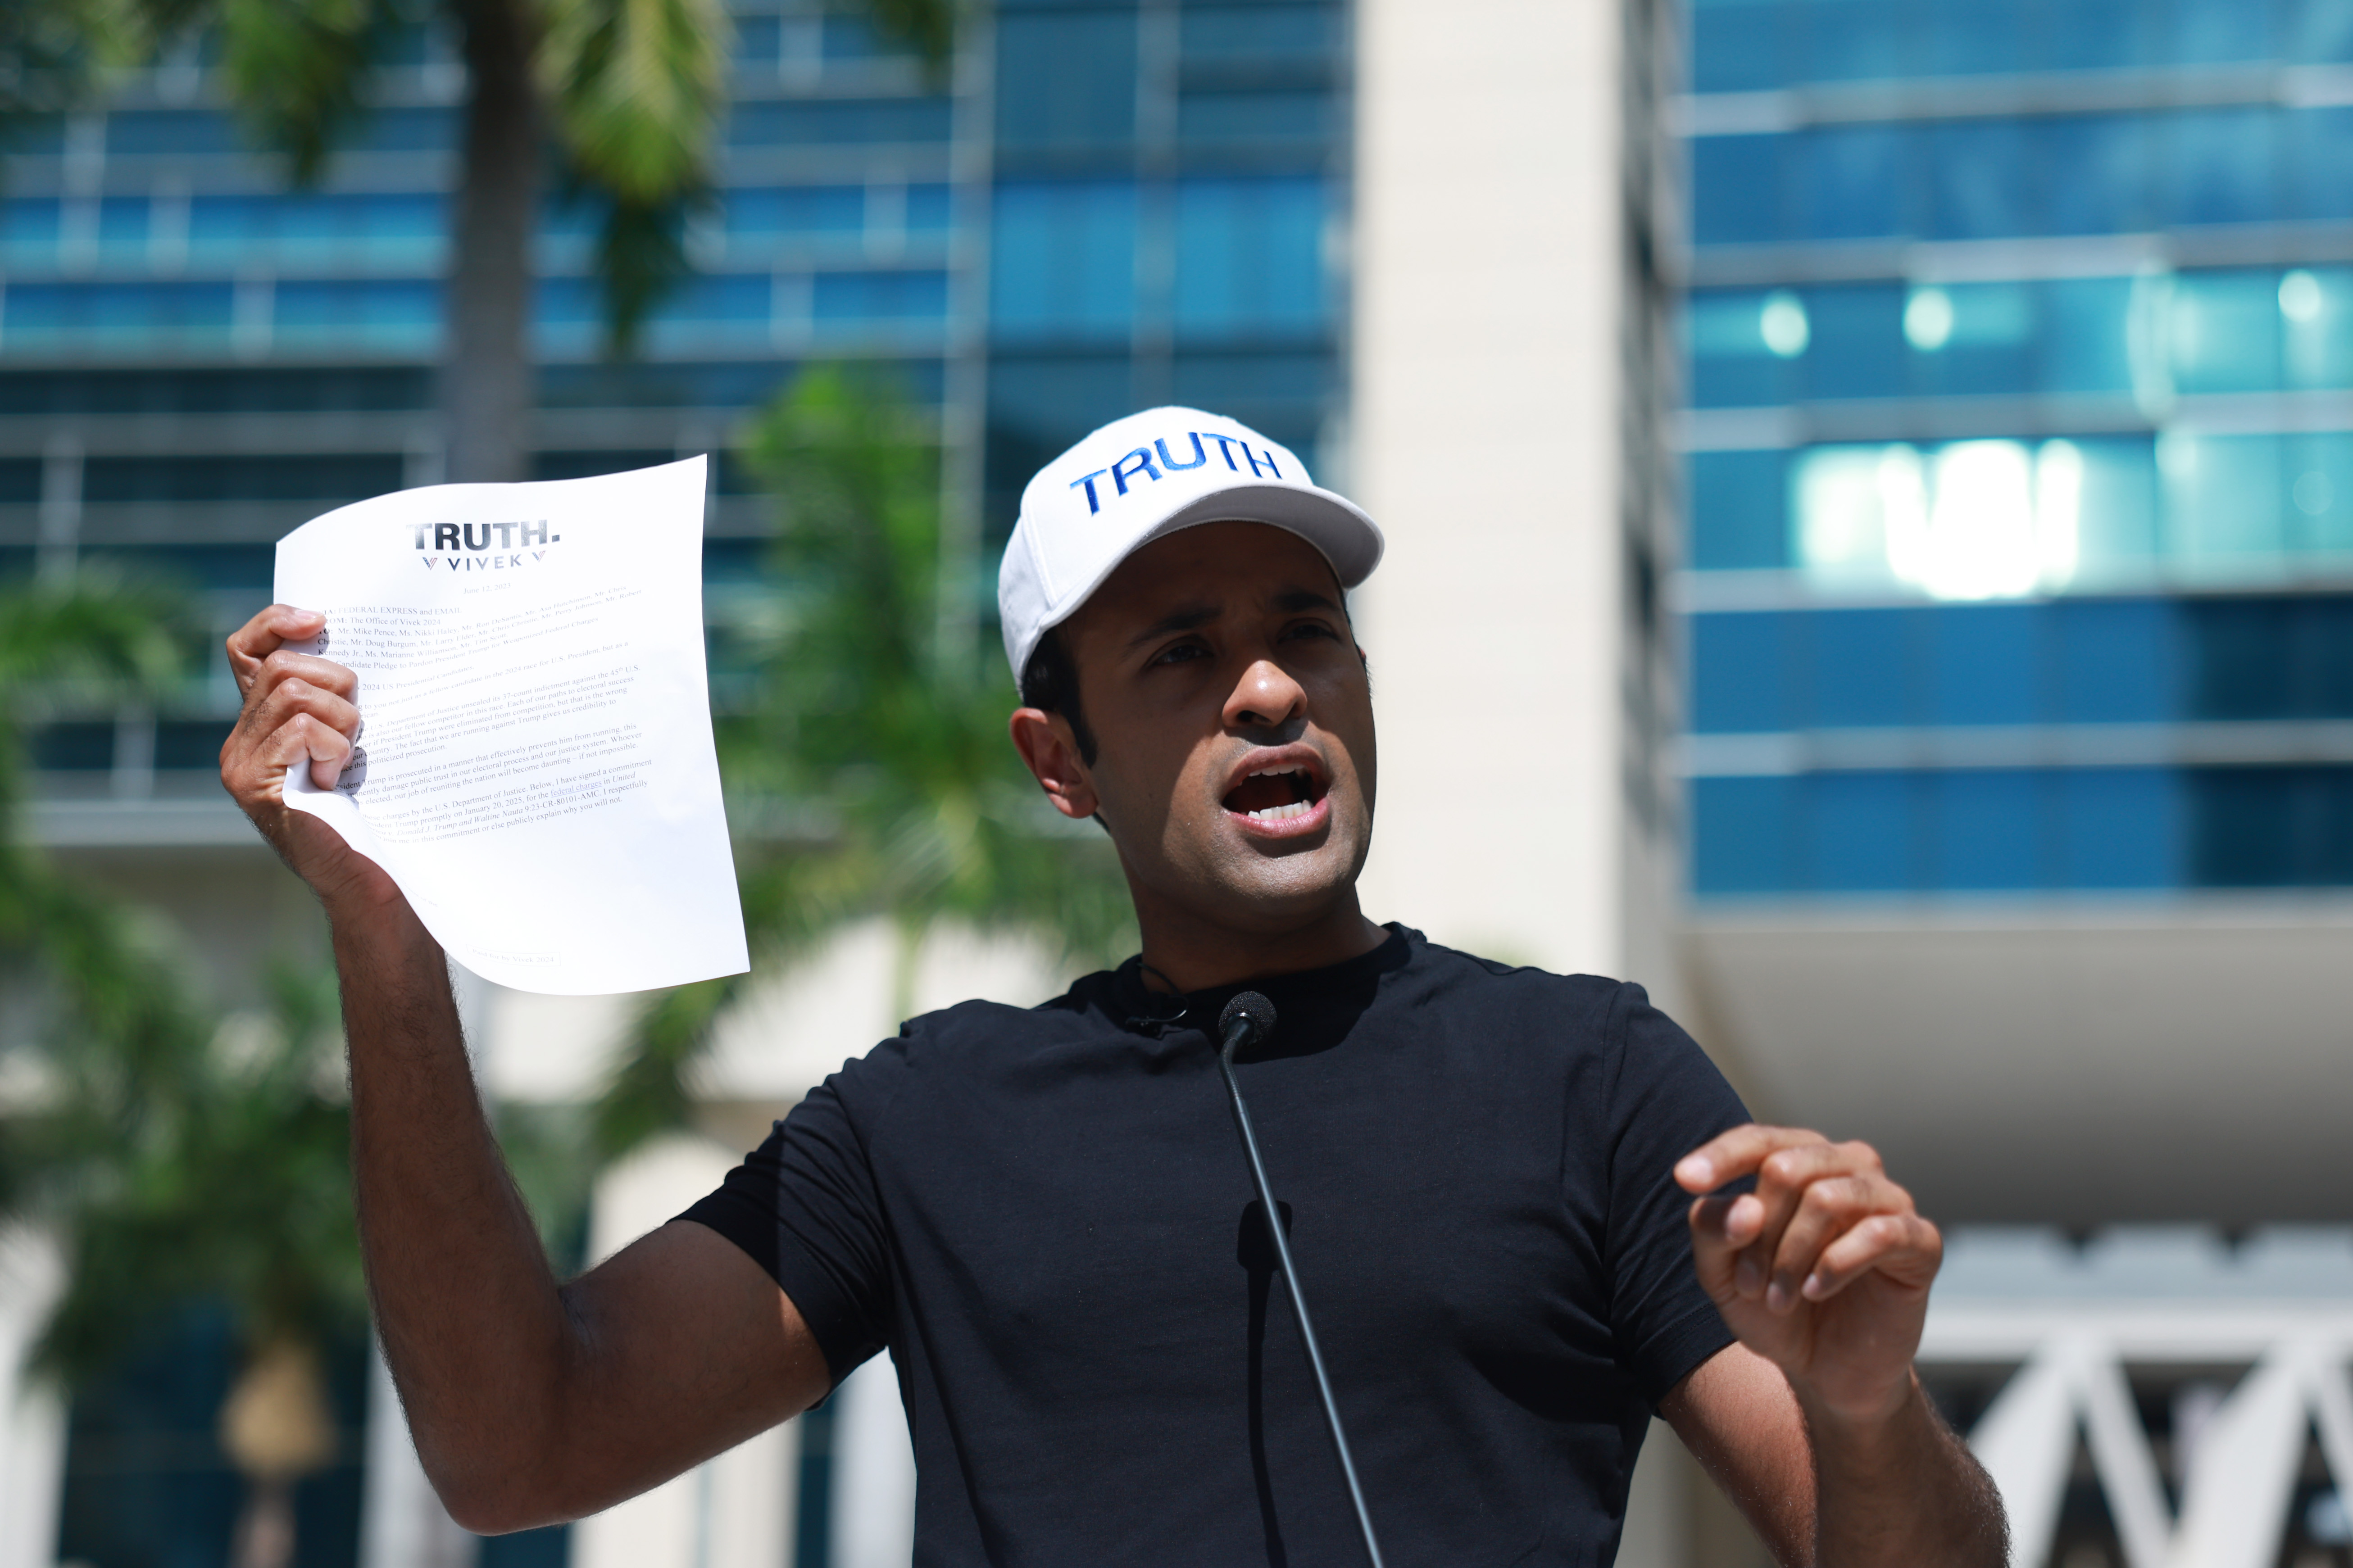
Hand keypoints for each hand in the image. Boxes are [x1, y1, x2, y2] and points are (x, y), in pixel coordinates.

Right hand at [220, 604, 399, 912]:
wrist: (365, 873)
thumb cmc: (367, 807)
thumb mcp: (347, 738)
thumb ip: (331, 700)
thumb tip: (341, 644)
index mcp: (258, 724)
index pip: (245, 648)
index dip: (276, 622)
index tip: (321, 622)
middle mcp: (237, 742)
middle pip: (281, 667)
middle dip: (336, 684)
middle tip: (356, 726)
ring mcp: (240, 764)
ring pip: (294, 693)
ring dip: (340, 719)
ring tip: (347, 756)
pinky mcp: (254, 785)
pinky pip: (300, 730)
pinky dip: (332, 747)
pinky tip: (336, 778)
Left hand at [1676, 1125, 1940, 1427]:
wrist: (1825, 1369)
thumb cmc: (1771, 1306)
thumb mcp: (1721, 1274)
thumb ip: (1713, 1231)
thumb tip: (1743, 1208)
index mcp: (1799, 1160)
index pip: (1757, 1141)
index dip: (1719, 1157)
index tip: (1684, 1181)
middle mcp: (1846, 1167)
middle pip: (1786, 1169)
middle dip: (1757, 1233)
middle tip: (1749, 1285)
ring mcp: (1889, 1200)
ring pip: (1828, 1197)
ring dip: (1791, 1255)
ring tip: (1778, 1298)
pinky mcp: (1921, 1241)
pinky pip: (1880, 1232)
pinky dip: (1837, 1264)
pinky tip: (1817, 1292)